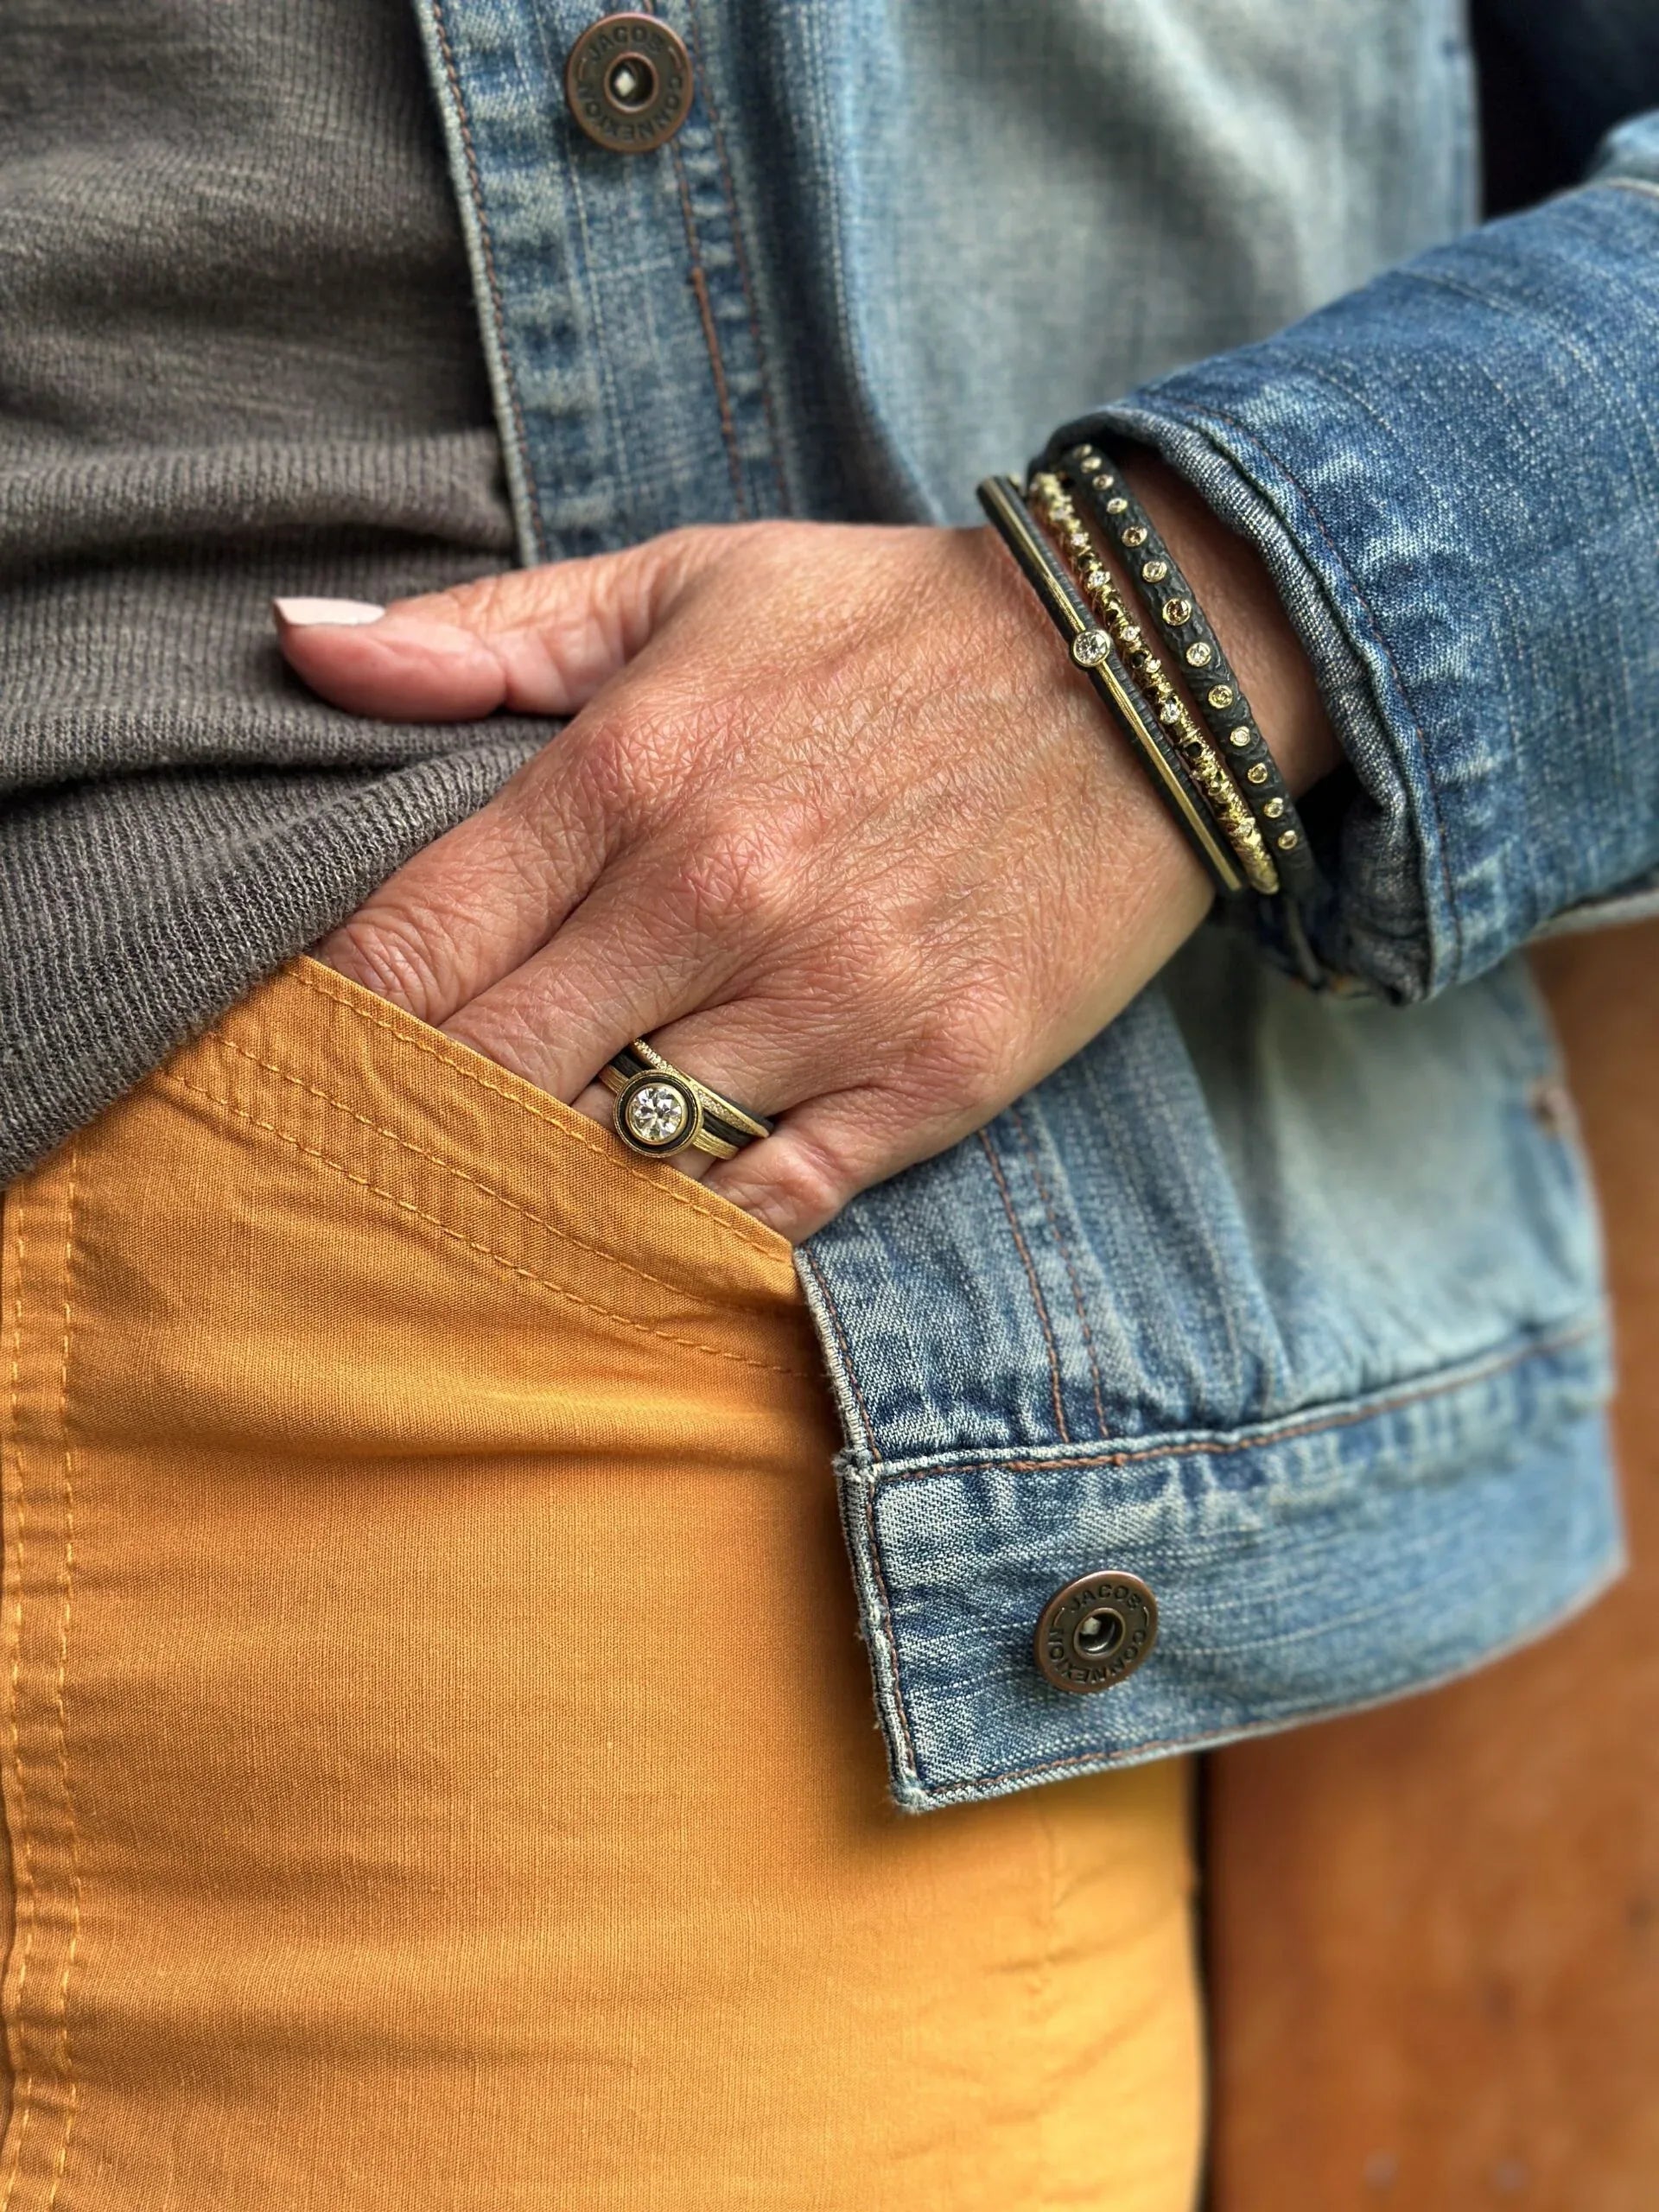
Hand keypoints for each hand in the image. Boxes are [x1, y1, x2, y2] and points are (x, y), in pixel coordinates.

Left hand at [275, 472, 1333, 1239]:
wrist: (1148, 670)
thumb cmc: (891, 626)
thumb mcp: (685, 581)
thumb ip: (485, 634)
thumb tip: (298, 641)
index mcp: (630, 769)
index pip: (412, 946)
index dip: (338, 1021)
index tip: (317, 1054)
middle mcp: (716, 897)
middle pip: (491, 1075)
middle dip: (421, 1118)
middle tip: (389, 1144)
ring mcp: (831, 1001)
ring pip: (620, 1156)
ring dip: (550, 1178)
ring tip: (508, 1186)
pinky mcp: (934, 1079)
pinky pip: (767, 1205)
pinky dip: (694, 1222)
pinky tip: (654, 1210)